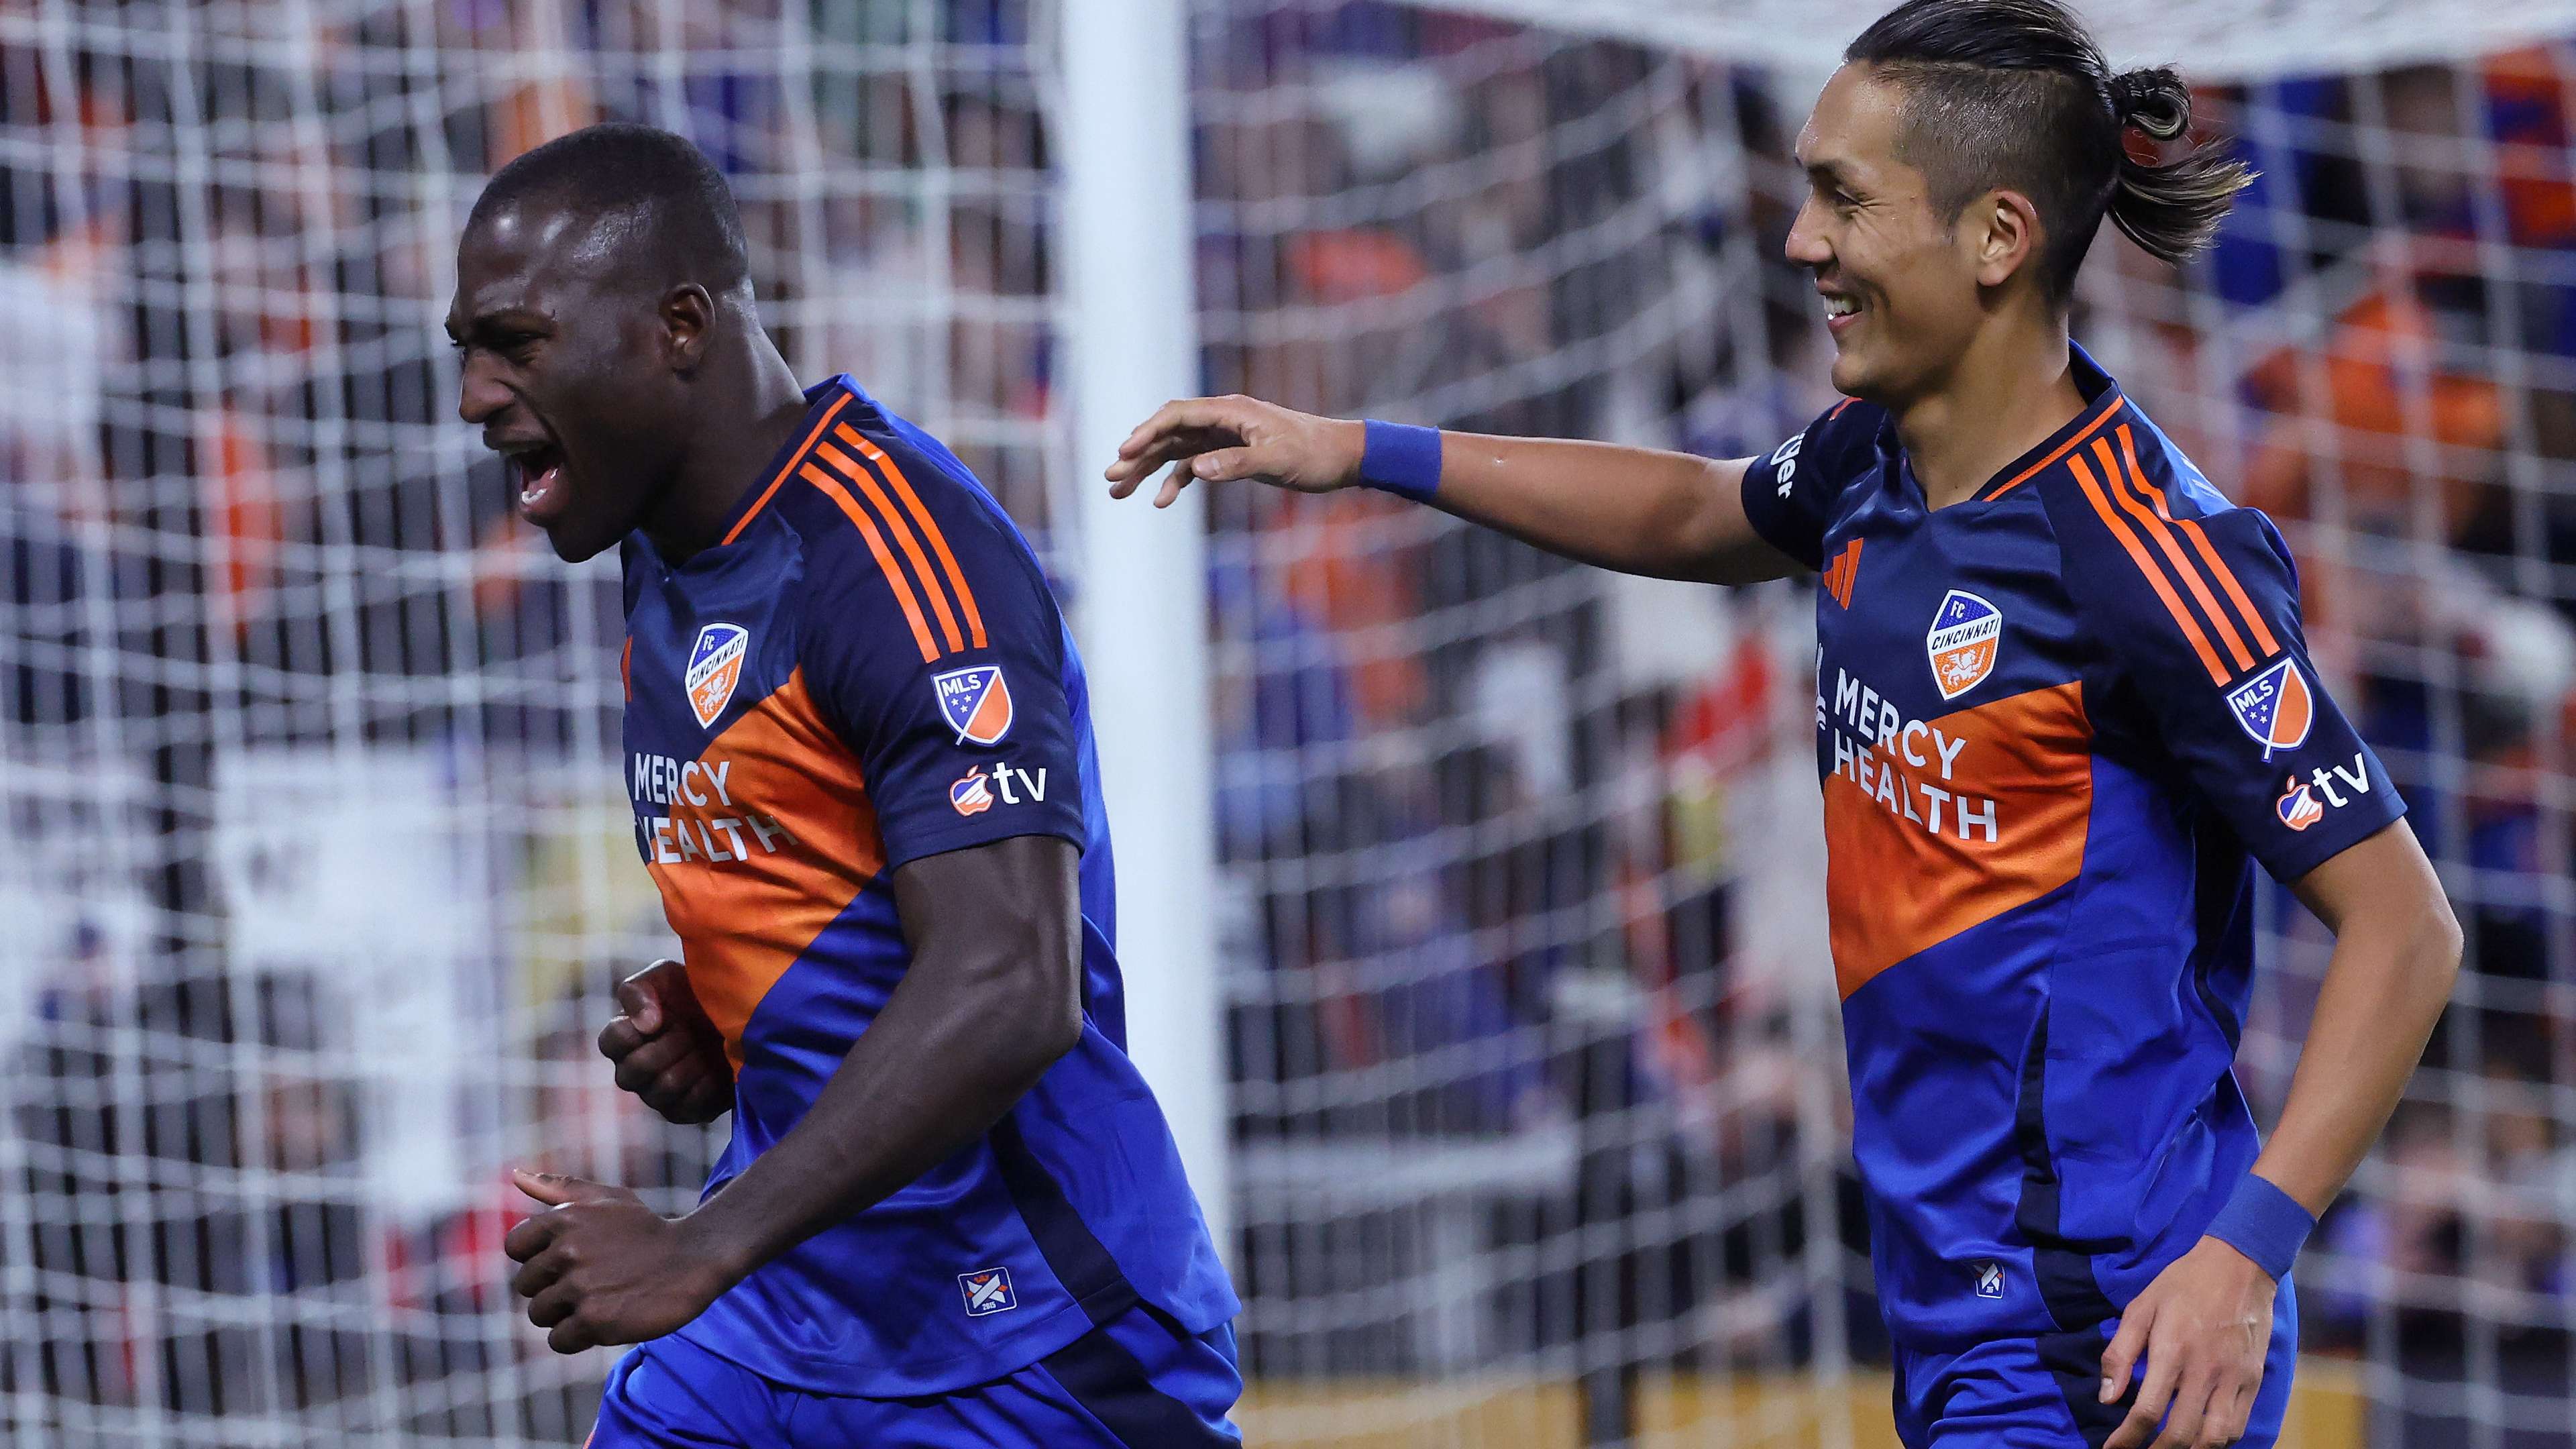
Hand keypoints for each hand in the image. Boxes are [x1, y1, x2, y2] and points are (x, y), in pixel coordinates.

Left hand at [504, 1168, 734, 1352]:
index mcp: (564, 1218)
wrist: (693, 1260)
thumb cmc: (646, 1230)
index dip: (538, 1257)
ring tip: (599, 1300)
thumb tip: (516, 1175)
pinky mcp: (594, 1320)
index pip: (515, 1246)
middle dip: (552, 1288)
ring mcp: (580, 1287)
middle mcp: (567, 1251)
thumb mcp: (607, 1198)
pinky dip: (578, 1337)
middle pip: (526, 1285)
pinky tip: (604, 1320)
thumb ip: (559, 1187)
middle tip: (590, 1282)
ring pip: (540, 1314)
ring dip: (565, 1314)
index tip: (567, 1259)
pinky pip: (559, 1340)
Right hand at [598, 959, 732, 1124]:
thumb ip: (639, 990)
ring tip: (705, 1046)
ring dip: (689, 1063)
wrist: (742, 1014)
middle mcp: (635, 1071)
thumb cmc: (695, 993)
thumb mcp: (665, 975)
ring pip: (662, 1089)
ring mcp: (659, 1094)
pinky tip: (718, 1066)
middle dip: (667, 1046)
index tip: (660, 1017)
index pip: (609, 1043)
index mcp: (626, 1038)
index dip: (633, 1032)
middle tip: (689, 1030)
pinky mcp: (687, 1111)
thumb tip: (644, 1024)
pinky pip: (689, 1106)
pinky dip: (707, 1083)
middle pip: (632, 1072)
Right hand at [1103, 394, 1365, 506]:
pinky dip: (1177, 481)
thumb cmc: (1314, 454)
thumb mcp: (1277, 461)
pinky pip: (1195, 465)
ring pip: (1176, 450)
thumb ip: (1235, 464)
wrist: (1343, 457)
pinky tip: (1161, 502)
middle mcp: (1223, 420)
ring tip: (1119, 491)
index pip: (1177, 416)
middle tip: (1110, 477)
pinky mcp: (1232, 454)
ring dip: (1149, 469)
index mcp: (1230, 412)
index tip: (1124, 452)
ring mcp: (1225, 437)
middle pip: (1169, 433)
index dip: (1147, 432)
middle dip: (1138, 454)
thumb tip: (1196, 469)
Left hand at [2101, 1236, 2277, 1447]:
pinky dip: (2219, 1440)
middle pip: (2181, 1432)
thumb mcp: (2140, 1308)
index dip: (2127, 1438)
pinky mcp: (2253, 1379)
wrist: (2238, 1265)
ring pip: (2215, 1437)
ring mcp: (2234, 1377)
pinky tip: (2202, 1439)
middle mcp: (2204, 1370)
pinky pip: (2238, 1424)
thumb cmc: (2182, 1284)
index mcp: (2171, 1351)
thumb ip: (2120, 1353)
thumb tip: (2107, 1397)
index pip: (2147, 1411)